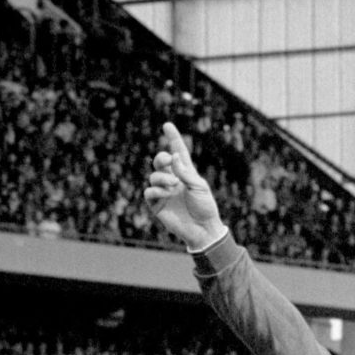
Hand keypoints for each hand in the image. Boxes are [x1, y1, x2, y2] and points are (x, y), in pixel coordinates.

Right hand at [143, 121, 228, 249]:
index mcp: (186, 173)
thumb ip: (185, 171)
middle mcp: (173, 180)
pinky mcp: (157, 205)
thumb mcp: (199, 186)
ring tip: (173, 184)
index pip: (178, 152)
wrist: (203, 229)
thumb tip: (172, 157)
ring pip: (154, 176)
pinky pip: (149, 192)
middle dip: (161, 158)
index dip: (173, 138)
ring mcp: (164, 192)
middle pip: (160, 162)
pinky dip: (155, 190)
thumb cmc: (205, 207)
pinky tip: (166, 193)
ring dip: (162, 177)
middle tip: (167, 161)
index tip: (167, 125)